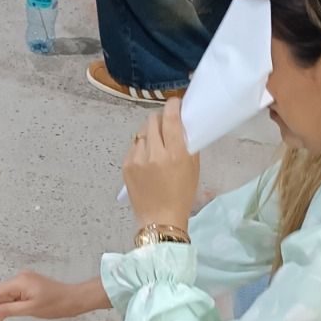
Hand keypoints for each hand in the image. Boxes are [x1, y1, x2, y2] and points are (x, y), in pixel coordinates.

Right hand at [0, 273, 106, 320]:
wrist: (74, 299)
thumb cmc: (58, 303)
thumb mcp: (31, 309)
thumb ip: (9, 310)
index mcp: (19, 281)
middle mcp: (19, 280)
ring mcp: (22, 285)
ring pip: (2, 300)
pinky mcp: (26, 290)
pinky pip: (11, 300)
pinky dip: (4, 311)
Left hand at [123, 99, 199, 231]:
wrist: (160, 218)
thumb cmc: (182, 194)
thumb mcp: (193, 168)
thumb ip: (187, 144)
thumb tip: (182, 124)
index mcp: (175, 154)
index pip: (171, 118)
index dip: (173, 105)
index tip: (175, 102)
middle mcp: (155, 153)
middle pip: (153, 120)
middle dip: (160, 119)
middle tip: (166, 125)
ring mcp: (137, 159)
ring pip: (142, 132)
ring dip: (150, 133)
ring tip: (156, 144)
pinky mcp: (126, 165)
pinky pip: (134, 146)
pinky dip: (141, 147)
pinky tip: (147, 158)